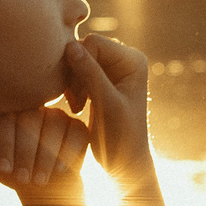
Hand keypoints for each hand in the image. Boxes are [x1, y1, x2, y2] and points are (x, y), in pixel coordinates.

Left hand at [0, 102, 89, 197]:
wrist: (48, 190)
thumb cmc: (20, 176)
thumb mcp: (1, 170)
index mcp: (11, 116)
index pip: (6, 121)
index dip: (4, 145)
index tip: (3, 169)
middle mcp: (34, 111)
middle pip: (30, 121)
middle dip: (25, 152)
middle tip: (22, 178)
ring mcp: (58, 117)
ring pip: (53, 125)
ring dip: (46, 155)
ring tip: (39, 180)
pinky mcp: (78, 128)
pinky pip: (76, 133)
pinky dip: (68, 151)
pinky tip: (60, 171)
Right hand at [63, 35, 153, 191]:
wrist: (125, 162)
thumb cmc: (121, 138)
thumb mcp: (106, 105)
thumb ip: (91, 75)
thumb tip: (71, 46)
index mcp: (134, 60)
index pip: (94, 43)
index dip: (79, 66)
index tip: (80, 98)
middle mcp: (125, 58)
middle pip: (84, 48)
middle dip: (75, 74)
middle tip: (77, 103)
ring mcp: (113, 68)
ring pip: (77, 59)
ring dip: (72, 82)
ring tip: (77, 106)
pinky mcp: (101, 78)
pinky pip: (76, 70)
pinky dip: (72, 86)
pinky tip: (77, 105)